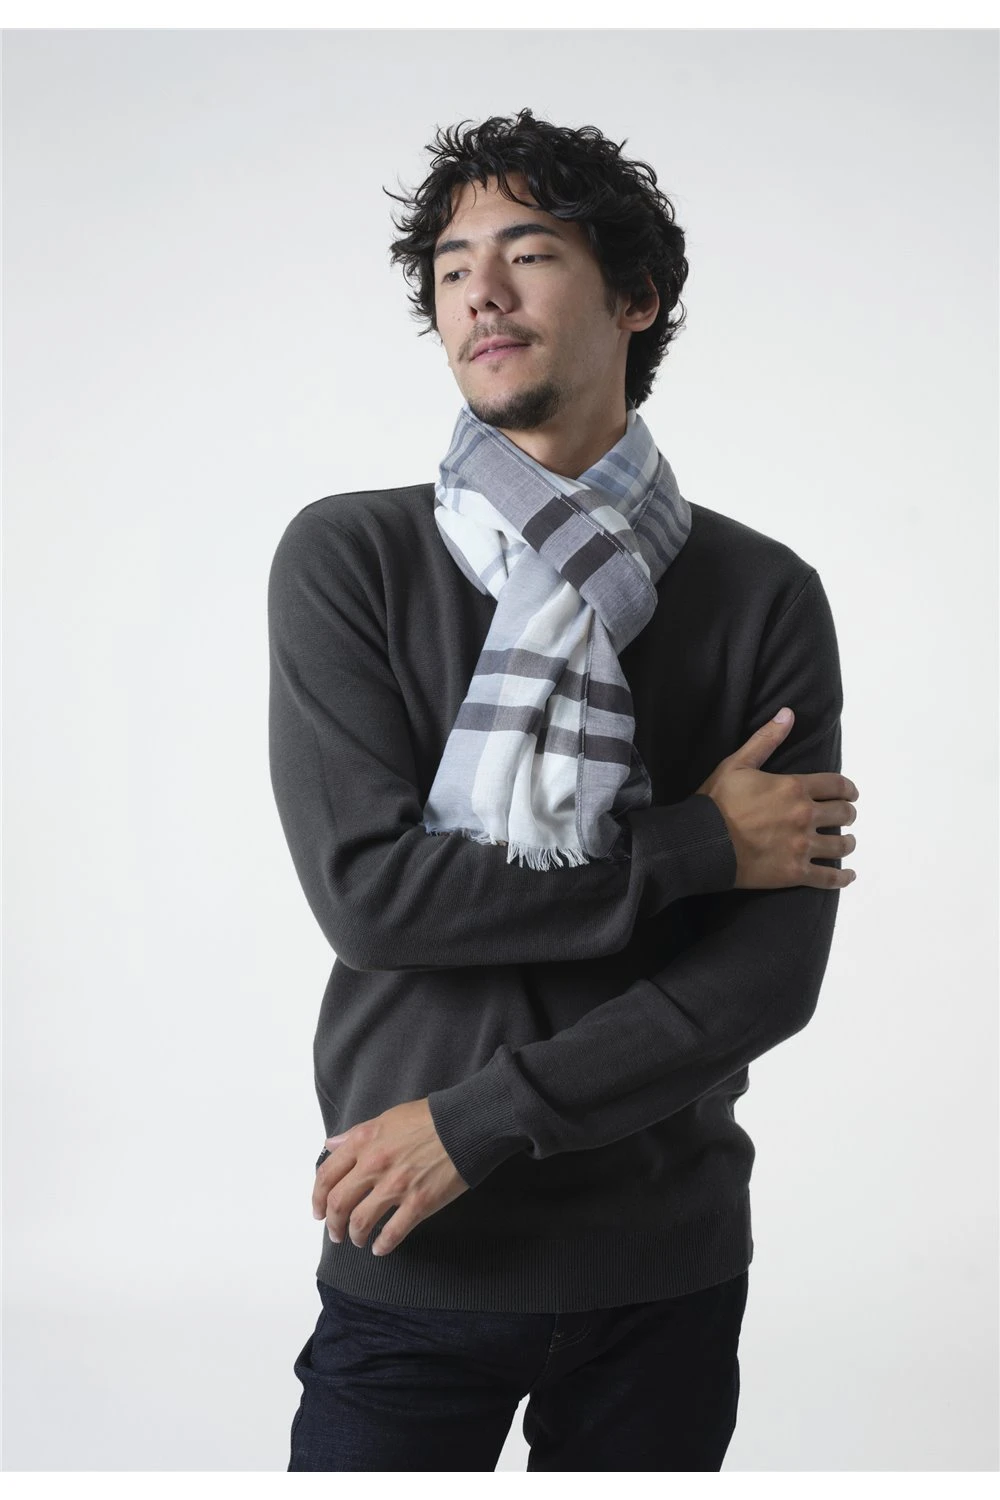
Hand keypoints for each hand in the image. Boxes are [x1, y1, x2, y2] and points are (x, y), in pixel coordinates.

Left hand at [311, 1098, 468, 1256]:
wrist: (464, 1125)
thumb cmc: (428, 1119)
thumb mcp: (386, 1118)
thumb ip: (356, 1134)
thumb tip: (332, 1144)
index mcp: (363, 1142)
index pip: (326, 1175)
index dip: (318, 1198)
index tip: (319, 1210)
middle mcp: (374, 1165)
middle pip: (338, 1203)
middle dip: (333, 1224)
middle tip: (335, 1233)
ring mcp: (395, 1187)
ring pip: (360, 1222)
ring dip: (355, 1236)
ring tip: (358, 1240)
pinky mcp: (418, 1204)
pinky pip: (392, 1233)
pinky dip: (382, 1246)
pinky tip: (380, 1249)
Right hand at [695, 707, 858, 889]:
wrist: (703, 842)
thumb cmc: (717, 801)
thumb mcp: (737, 763)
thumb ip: (766, 739)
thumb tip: (788, 713)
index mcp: (795, 788)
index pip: (837, 785)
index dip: (848, 790)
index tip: (851, 794)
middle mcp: (805, 816)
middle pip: (844, 814)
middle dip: (847, 814)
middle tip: (844, 818)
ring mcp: (802, 846)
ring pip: (841, 845)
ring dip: (847, 843)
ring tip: (845, 843)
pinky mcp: (795, 872)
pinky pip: (829, 878)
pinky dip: (842, 878)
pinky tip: (848, 876)